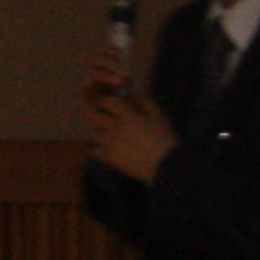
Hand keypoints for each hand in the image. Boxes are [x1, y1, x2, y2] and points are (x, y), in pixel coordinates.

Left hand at [83, 63, 174, 183]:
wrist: (166, 166)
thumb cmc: (165, 140)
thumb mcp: (159, 117)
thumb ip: (146, 103)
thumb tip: (134, 93)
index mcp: (128, 117)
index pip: (108, 101)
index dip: (107, 101)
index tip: (110, 103)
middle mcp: (116, 128)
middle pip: (94, 115)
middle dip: (95, 112)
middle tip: (101, 115)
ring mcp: (111, 143)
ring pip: (94, 132)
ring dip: (98, 130)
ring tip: (105, 131)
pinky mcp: (110, 158)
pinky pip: (93, 150)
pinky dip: (94, 148)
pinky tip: (99, 148)